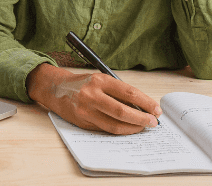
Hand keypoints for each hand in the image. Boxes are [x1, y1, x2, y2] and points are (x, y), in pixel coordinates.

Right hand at [26, 64, 160, 134]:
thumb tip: (141, 106)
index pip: (129, 92)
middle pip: (122, 111)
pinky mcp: (82, 122)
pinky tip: (128, 129)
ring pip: (114, 124)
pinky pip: (105, 129)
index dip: (145, 102)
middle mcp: (92, 95)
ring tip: (143, 127)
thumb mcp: (99, 80)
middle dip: (142, 118)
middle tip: (153, 122)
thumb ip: (117, 91)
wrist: (55, 88)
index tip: (156, 109)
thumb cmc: (82, 84)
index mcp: (100, 80)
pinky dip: (119, 130)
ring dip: (132, 128)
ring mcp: (86, 110)